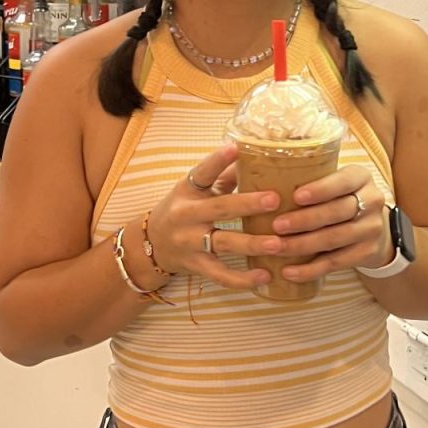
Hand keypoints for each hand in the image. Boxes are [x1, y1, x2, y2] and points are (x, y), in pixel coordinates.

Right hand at [144, 144, 285, 289]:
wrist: (149, 245)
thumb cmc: (183, 210)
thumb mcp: (195, 190)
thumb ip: (223, 176)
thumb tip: (254, 155)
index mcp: (187, 191)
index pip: (202, 172)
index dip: (217, 160)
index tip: (235, 148)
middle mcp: (187, 215)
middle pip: (219, 208)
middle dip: (248, 204)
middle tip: (274, 199)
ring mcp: (190, 242)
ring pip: (223, 243)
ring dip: (251, 244)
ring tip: (277, 243)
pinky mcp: (196, 266)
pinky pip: (220, 275)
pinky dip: (242, 279)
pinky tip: (265, 276)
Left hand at [271, 165, 393, 282]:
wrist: (373, 226)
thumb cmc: (339, 198)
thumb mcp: (334, 182)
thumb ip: (311, 179)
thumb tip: (260, 182)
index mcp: (360, 177)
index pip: (342, 181)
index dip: (320, 190)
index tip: (296, 197)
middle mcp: (372, 201)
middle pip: (337, 212)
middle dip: (305, 220)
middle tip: (277, 226)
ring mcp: (372, 228)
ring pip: (334, 238)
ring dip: (302, 245)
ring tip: (277, 248)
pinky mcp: (368, 252)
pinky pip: (336, 262)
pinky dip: (310, 269)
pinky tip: (289, 271)